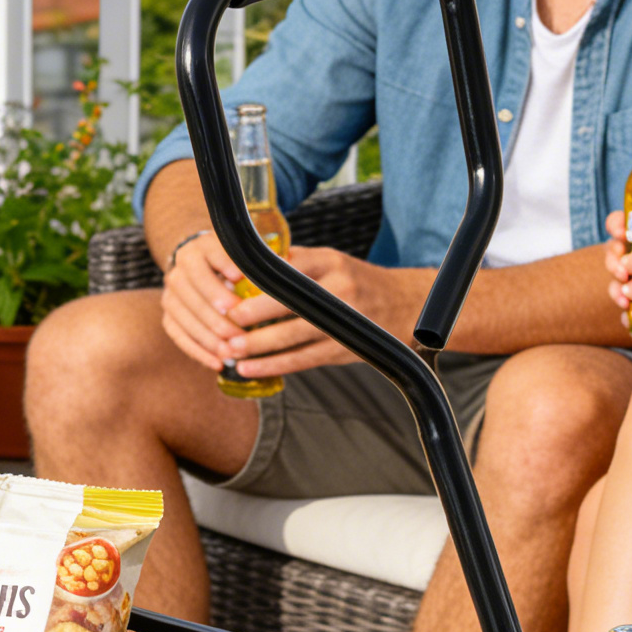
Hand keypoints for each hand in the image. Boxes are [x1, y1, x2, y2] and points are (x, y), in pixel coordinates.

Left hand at [159, 235, 420, 378]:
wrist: (404, 305)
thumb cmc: (357, 283)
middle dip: (255, 315)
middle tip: (227, 323)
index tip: (230, 290)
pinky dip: (274, 366)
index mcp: (330, 262)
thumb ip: (296, 264)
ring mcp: (343, 320)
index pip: (289, 268)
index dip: (258, 281)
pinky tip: (251, 369)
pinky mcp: (344, 347)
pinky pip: (303, 360)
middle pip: (291, 302)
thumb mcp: (331, 262)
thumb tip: (247, 267)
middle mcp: (339, 288)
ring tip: (231, 352)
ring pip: (295, 336)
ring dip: (260, 346)